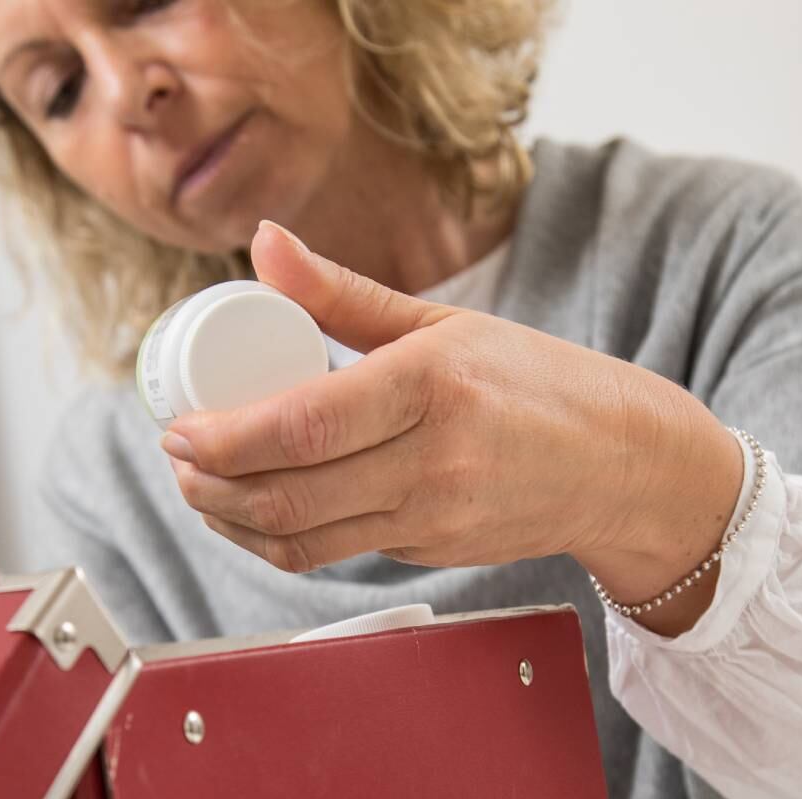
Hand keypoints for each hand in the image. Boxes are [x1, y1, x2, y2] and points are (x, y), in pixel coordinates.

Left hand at [163, 222, 742, 634]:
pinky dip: (276, 539)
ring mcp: (431, 517)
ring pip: (299, 538)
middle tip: (175, 459)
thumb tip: (264, 242)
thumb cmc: (537, 381)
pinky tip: (253, 512)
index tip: (178, 429)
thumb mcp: (442, 322)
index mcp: (430, 385)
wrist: (625, 465)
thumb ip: (341, 292)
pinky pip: (332, 553)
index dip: (222, 437)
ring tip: (198, 490)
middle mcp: (431, 461)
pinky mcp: (428, 553)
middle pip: (285, 492)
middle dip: (208, 485)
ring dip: (230, 521)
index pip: (300, 424)